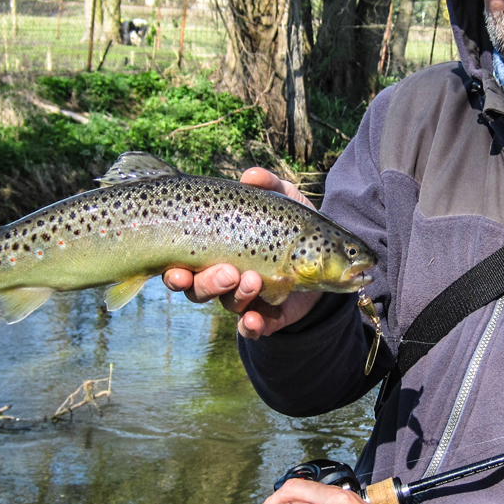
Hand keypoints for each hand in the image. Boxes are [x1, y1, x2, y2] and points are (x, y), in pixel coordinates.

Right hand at [162, 168, 322, 338]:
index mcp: (216, 253)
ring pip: (229, 304)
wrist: (329, 256)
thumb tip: (250, 176)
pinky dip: (252, 326)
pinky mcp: (269, 315)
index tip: (175, 270)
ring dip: (237, 296)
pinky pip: (254, 327)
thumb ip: (269, 185)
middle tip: (228, 272)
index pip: (183, 267)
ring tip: (253, 281)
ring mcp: (246, 299)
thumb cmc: (294, 224)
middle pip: (200, 290)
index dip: (174, 274)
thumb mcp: (284, 200)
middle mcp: (224, 279)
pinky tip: (254, 320)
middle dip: (208, 283)